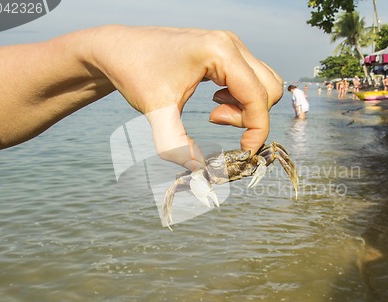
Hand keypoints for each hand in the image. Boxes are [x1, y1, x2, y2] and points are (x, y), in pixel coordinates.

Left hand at [89, 26, 282, 164]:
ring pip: (264, 84)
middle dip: (250, 116)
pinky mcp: (226, 51)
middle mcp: (231, 43)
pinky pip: (251, 79)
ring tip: (214, 112)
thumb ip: (176, 145)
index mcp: (220, 51)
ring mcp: (230, 45)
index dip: (257, 130)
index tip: (243, 153)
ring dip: (247, 108)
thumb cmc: (135, 73)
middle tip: (214, 121)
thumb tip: (199, 171)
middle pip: (269, 89)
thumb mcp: (156, 111)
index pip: (258, 96)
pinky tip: (215, 101)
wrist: (118, 49)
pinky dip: (241, 98)